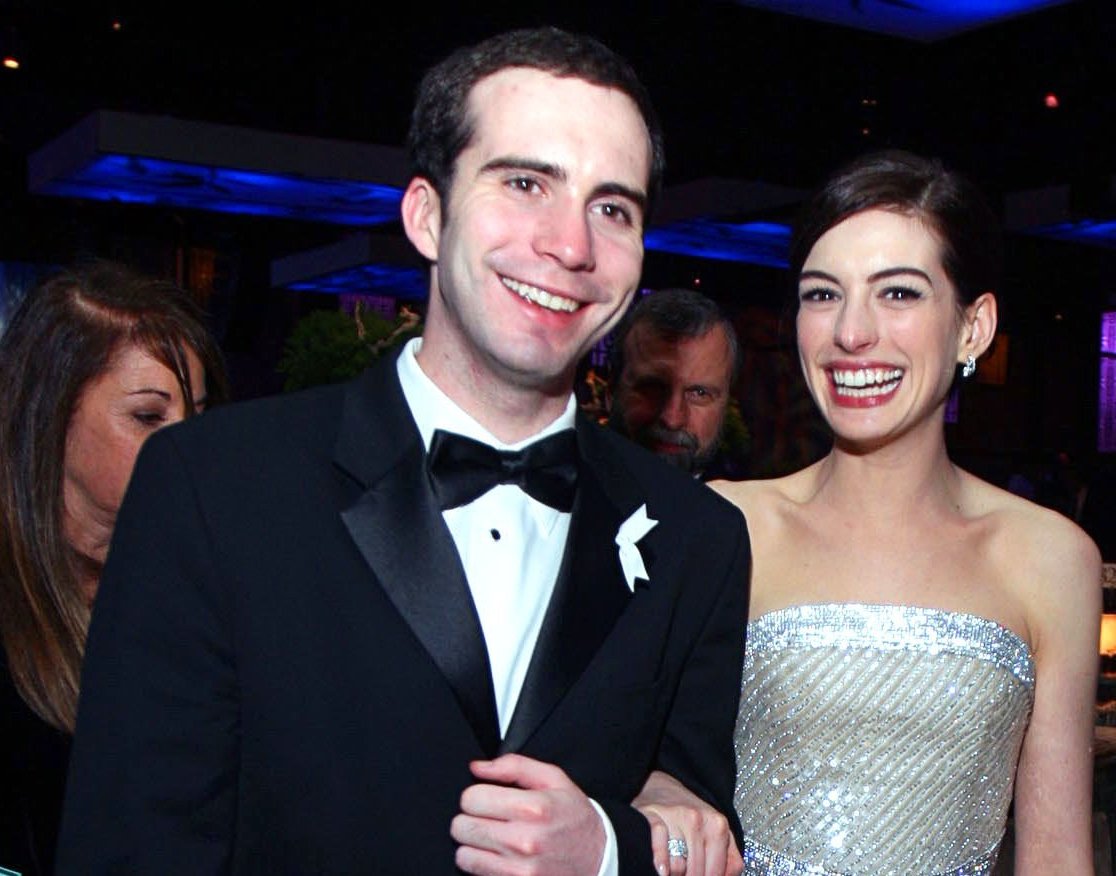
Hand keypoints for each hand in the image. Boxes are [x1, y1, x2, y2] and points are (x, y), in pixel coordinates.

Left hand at [451, 753, 605, 875]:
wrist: (601, 858)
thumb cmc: (574, 817)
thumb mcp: (554, 779)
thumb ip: (514, 766)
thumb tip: (478, 768)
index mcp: (533, 807)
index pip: (472, 798)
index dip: (475, 795)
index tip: (485, 798)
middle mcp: (525, 840)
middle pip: (462, 826)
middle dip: (470, 819)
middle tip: (487, 818)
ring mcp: (520, 869)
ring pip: (464, 854)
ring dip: (473, 844)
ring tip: (492, 838)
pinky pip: (476, 873)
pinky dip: (481, 864)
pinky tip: (498, 856)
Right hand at [634, 771, 742, 875]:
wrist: (662, 788)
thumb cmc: (691, 816)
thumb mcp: (717, 833)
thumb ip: (730, 860)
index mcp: (718, 826)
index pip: (715, 872)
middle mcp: (696, 819)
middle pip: (696, 872)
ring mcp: (673, 816)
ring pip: (677, 865)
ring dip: (674, 875)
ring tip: (673, 873)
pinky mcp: (651, 815)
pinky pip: (659, 845)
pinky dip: (661, 861)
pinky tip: (662, 870)